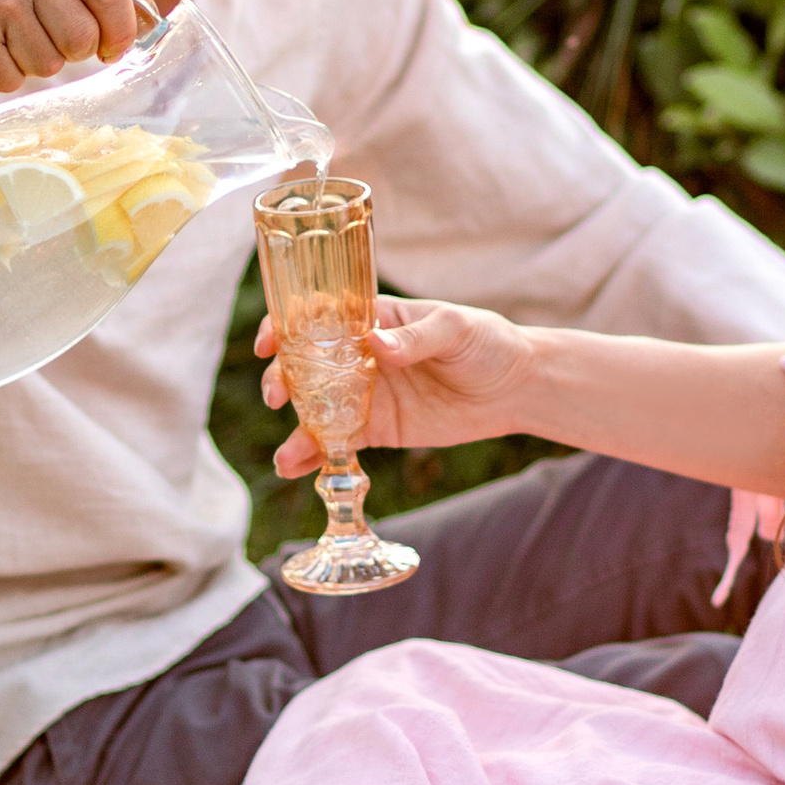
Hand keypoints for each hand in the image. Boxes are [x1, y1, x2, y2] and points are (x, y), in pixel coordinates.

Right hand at [0, 0, 152, 91]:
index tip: (118, 42)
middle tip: (51, 30)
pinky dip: (6, 72)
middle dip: (77, 47)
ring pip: (51, 63)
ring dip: (39, 58)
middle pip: (84, 37)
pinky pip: (14, 79)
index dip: (124, 28)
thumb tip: (150, 13)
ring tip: (12, 30)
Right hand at [258, 293, 535, 475]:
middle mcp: (357, 355)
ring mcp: (364, 394)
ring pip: (315, 409)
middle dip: (281, 380)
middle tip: (278, 397)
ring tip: (287, 455)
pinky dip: (315, 456)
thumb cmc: (486, 341)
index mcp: (370, 318)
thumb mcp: (455, 328)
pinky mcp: (376, 429)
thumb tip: (375, 343)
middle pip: (303, 365)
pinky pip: (338, 442)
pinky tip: (298, 468)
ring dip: (295, 428)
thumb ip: (414, 337)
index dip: (284, 325)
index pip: (316, 316)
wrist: (515, 387)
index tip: (269, 342)